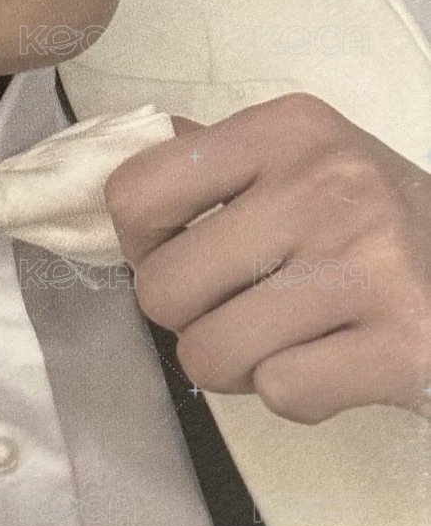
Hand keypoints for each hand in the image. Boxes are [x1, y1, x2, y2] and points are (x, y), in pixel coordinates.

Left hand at [105, 92, 430, 422]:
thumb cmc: (384, 224)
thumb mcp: (311, 161)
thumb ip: (216, 161)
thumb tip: (122, 156)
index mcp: (288, 130)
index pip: (138, 191)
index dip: (141, 243)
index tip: (180, 252)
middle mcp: (327, 184)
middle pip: (162, 288)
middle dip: (186, 318)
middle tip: (236, 307)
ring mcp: (369, 265)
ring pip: (209, 353)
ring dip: (237, 366)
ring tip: (286, 338)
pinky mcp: (404, 347)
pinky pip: (280, 393)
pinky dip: (299, 395)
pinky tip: (338, 362)